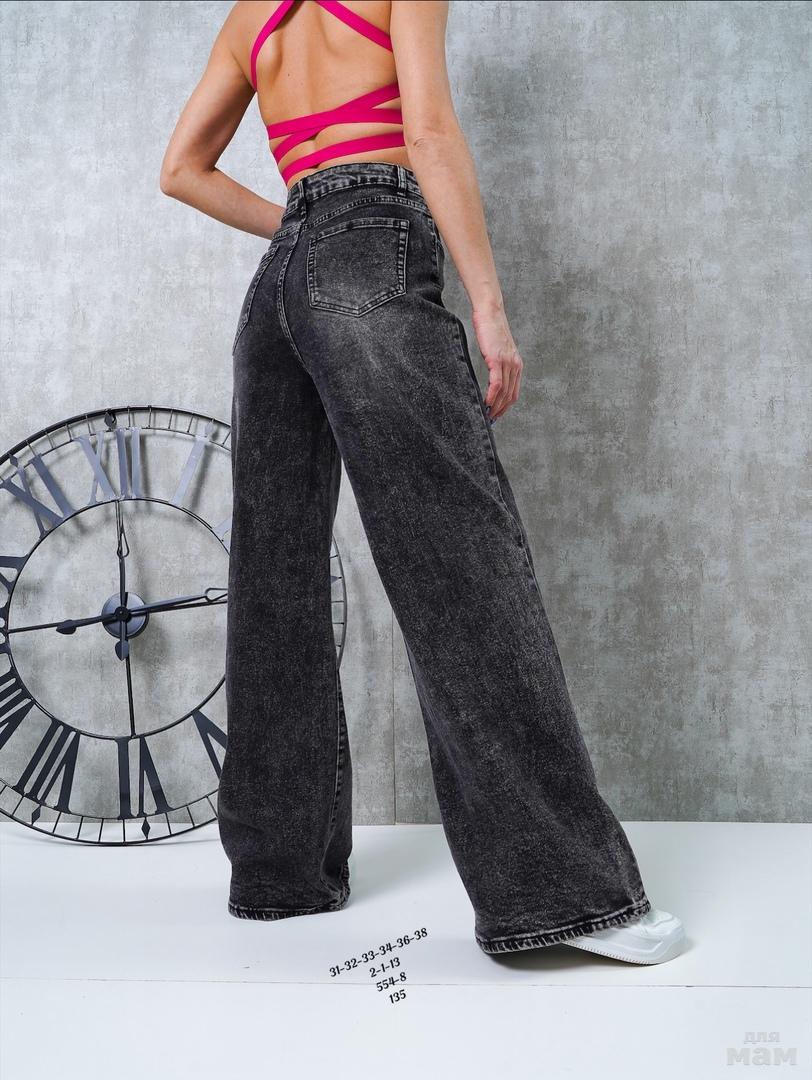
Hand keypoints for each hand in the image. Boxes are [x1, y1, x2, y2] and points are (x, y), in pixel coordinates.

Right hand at [472, 305, 522, 420]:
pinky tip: (485, 404)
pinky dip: (491, 397)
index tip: (496, 416)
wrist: (490, 312)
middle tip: (490, 421)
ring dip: (495, 407)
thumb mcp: (496, 350)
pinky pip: (496, 384)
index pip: (514, 393)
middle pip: (510, 396)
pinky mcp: (497, 359)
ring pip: (504, 393)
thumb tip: (490, 378)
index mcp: (516, 365)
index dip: (505, 407)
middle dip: (500, 411)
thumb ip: (497, 364)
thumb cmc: (490, 329)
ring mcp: (507, 363)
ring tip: (486, 416)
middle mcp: (515, 365)